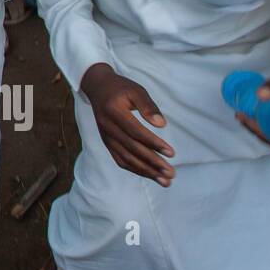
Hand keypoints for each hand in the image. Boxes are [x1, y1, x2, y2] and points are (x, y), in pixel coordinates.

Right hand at [80, 63, 174, 185]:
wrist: (97, 89)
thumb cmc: (121, 88)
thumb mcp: (136, 90)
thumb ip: (148, 106)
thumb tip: (162, 124)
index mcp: (113, 111)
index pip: (136, 132)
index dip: (153, 143)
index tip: (171, 153)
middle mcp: (107, 126)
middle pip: (132, 149)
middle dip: (153, 163)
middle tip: (172, 173)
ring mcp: (105, 136)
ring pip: (126, 158)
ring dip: (146, 171)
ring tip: (165, 181)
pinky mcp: (107, 142)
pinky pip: (120, 159)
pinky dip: (135, 169)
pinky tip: (150, 175)